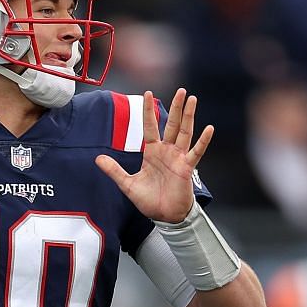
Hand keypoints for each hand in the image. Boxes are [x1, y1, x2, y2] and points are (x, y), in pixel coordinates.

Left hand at [95, 88, 212, 224]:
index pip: (150, 127)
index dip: (149, 111)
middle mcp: (167, 151)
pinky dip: (203, 141)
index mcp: (153, 152)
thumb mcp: (128, 184)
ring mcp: (178, 158)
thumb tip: (97, 158)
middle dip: (177, 108)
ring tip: (192, 100)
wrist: (164, 216)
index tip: (148, 94)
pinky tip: (209, 128)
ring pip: (185, 132)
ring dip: (189, 116)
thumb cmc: (149, 200)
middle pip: (172, 124)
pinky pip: (196, 152)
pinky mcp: (187, 168)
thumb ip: (114, 170)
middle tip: (182, 91)